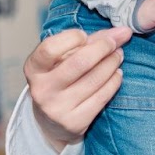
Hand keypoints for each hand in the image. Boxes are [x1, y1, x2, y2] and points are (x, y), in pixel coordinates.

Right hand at [25, 25, 131, 150]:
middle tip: (115, 42)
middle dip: (103, 47)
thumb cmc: (59, 80)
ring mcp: (57, 108)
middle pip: (79, 62)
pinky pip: (102, 97)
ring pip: (94, 79)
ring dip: (112, 63)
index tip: (84, 35)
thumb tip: (120, 32)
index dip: (72, 38)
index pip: (50, 48)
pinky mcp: (74, 122)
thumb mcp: (61, 59)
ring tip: (118, 55)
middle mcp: (42, 89)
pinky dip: (114, 81)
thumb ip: (86, 42)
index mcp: (34, 68)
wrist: (51, 122)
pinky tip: (117, 74)